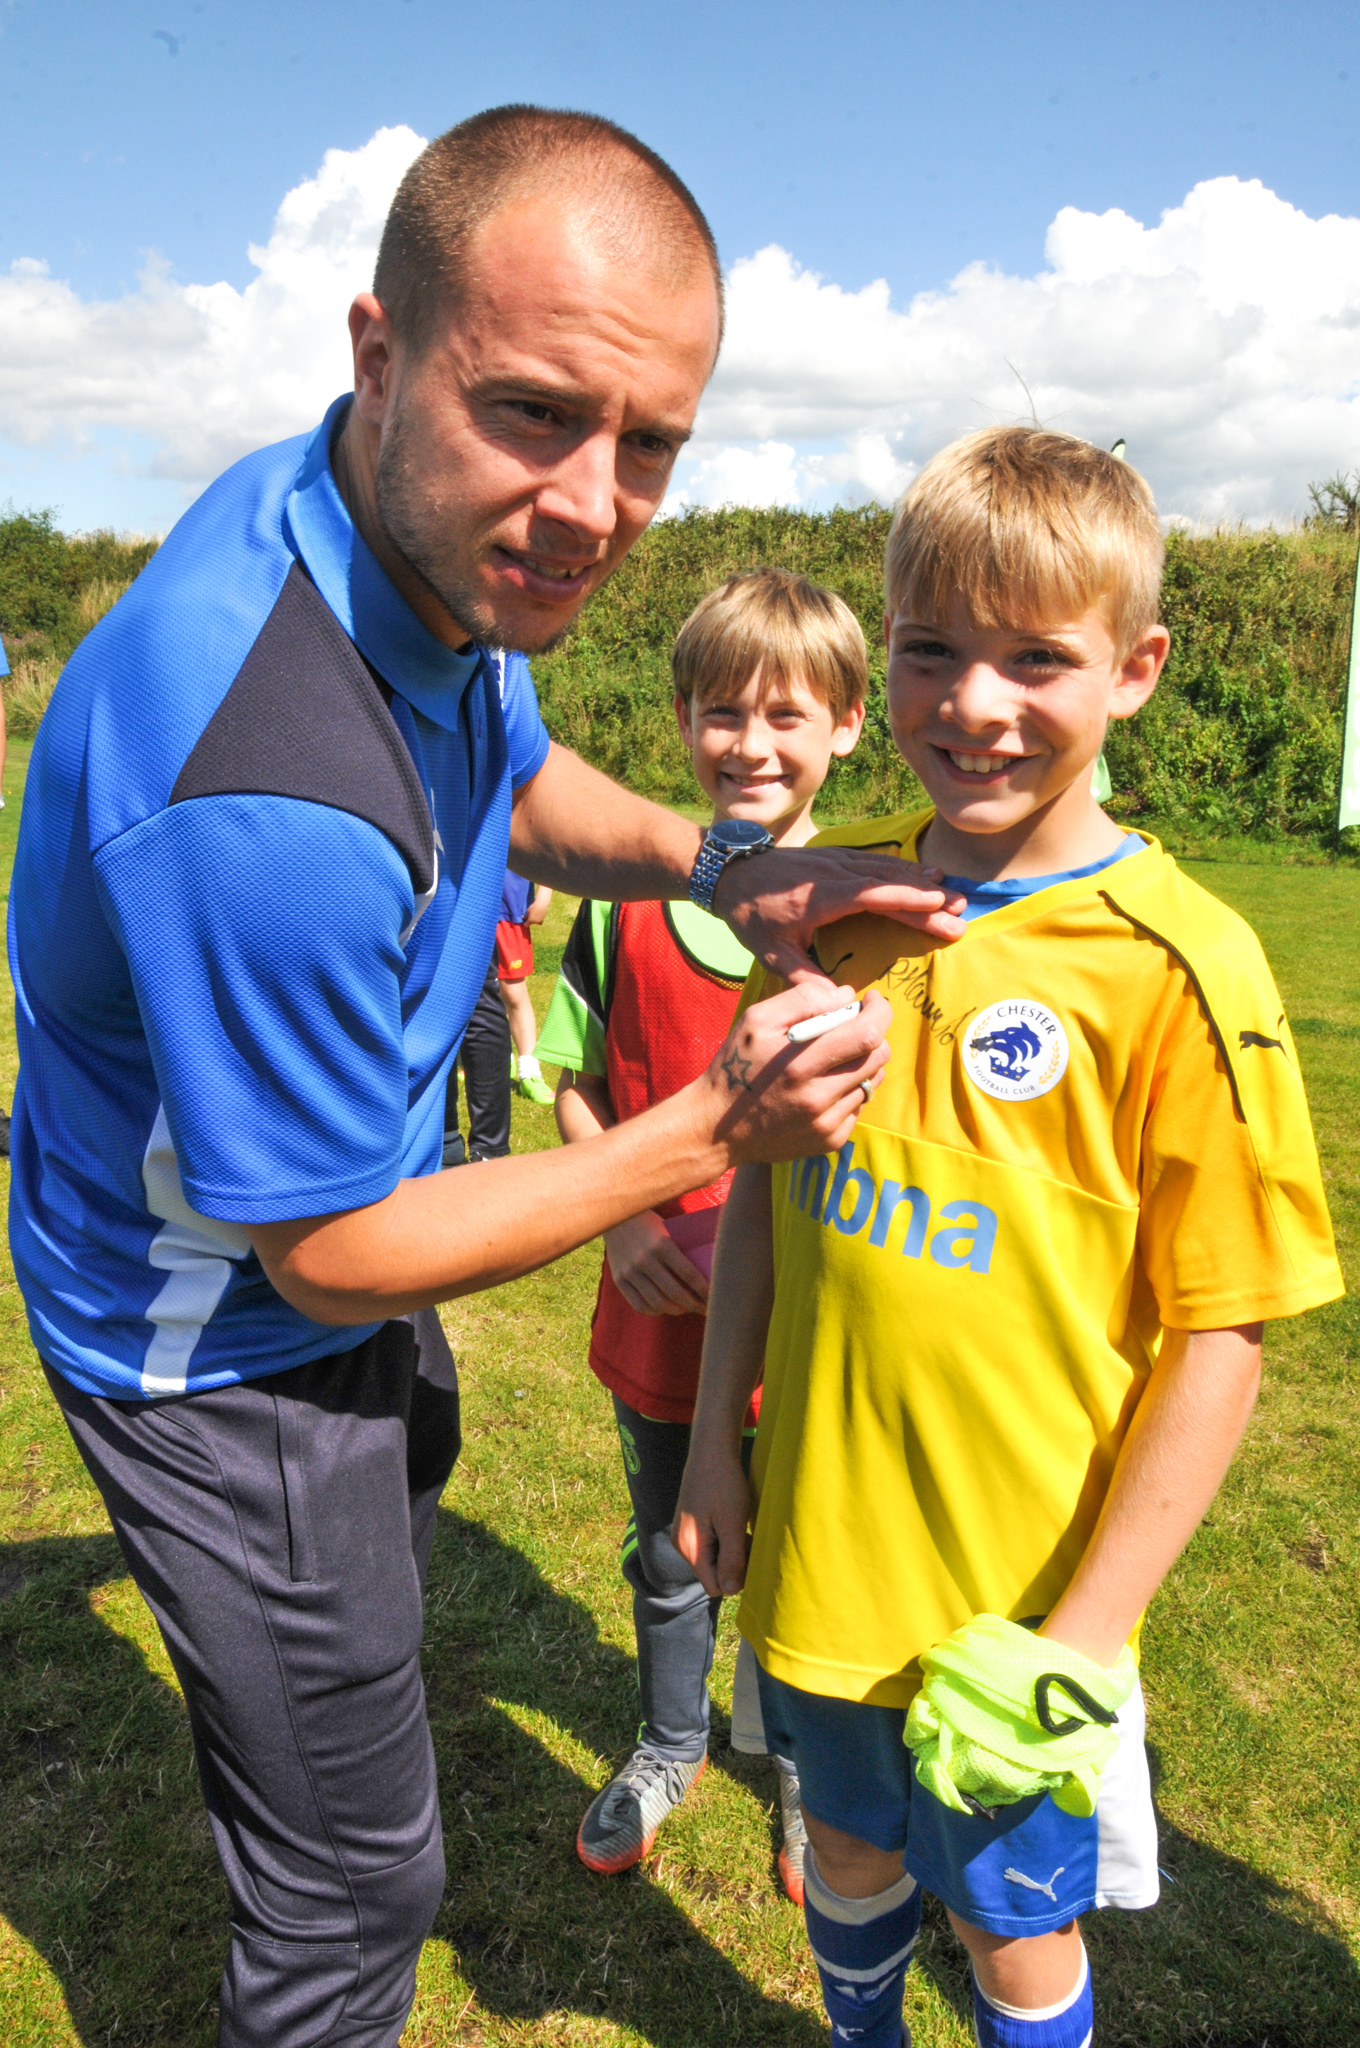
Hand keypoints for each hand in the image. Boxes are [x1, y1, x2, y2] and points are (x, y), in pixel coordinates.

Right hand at [605, 1210, 708, 1315]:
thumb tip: (710, 1271)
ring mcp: (630, 1271)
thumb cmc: (649, 1224)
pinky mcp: (619, 1280)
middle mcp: (645, 1259)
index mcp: (662, 1244)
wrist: (615, 1218)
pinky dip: (655, 1311)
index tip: (715, 1298)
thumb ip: (682, 1250)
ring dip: (676, 1310)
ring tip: (686, 1309)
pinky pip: (639, 1305)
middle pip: (675, 1293)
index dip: (704, 1290)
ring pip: (658, 1303)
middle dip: (694, 1305)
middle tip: (705, 1308)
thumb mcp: (668, 1231)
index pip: (689, 1274)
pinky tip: (665, 1308)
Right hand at [673, 1448, 752, 1597]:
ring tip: (744, 1529)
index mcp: (690, 1548)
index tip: (751, 1557)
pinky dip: (725, 1540)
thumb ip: (732, 1559)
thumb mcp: (732, 1523)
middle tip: (750, 1540)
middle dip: (734, 1564)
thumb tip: (731, 1590)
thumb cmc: (724, 1484)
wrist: (711, 1451)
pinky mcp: (690, 1525)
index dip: (736, 1579)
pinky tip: (735, 1523)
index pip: (714, 1587)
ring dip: (731, 1551)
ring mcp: (684, 1534)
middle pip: (712, 1574)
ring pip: (712, 1560)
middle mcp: (682, 1545)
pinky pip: (709, 1545)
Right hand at [694, 982, 891, 1166]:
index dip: (880, 1011)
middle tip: (854, 1025)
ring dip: (863, 1061)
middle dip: (874, 1033)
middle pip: (878, 1057)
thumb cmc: (736, 1066)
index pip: (867, 1034)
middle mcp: (818, 1097)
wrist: (718, 1127)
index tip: (872, 1000)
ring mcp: (826, 1123)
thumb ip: (802, 1000)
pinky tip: (824, 1086)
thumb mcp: (756, 1020)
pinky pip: (859, 1106)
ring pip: (872, 1081)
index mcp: (799, 1063)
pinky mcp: (830, 1140)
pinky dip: (850, 1089)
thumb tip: (847, 995)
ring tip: (836, 1056)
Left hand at [713, 844, 966, 984]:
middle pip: (889, 883)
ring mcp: (837, 861)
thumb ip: (804, 978)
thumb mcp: (771, 953)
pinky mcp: (836, 857)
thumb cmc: (751, 916)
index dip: (907, 900)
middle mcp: (835, 874)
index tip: (939, 906)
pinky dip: (903, 870)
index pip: (873, 895)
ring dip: (921, 882)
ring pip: (887, 868)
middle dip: (927, 898)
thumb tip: (838, 1005)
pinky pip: (876, 861)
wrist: (731, 874)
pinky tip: (924, 877)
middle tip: (961, 912)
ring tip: (953, 894)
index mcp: (822, 897)